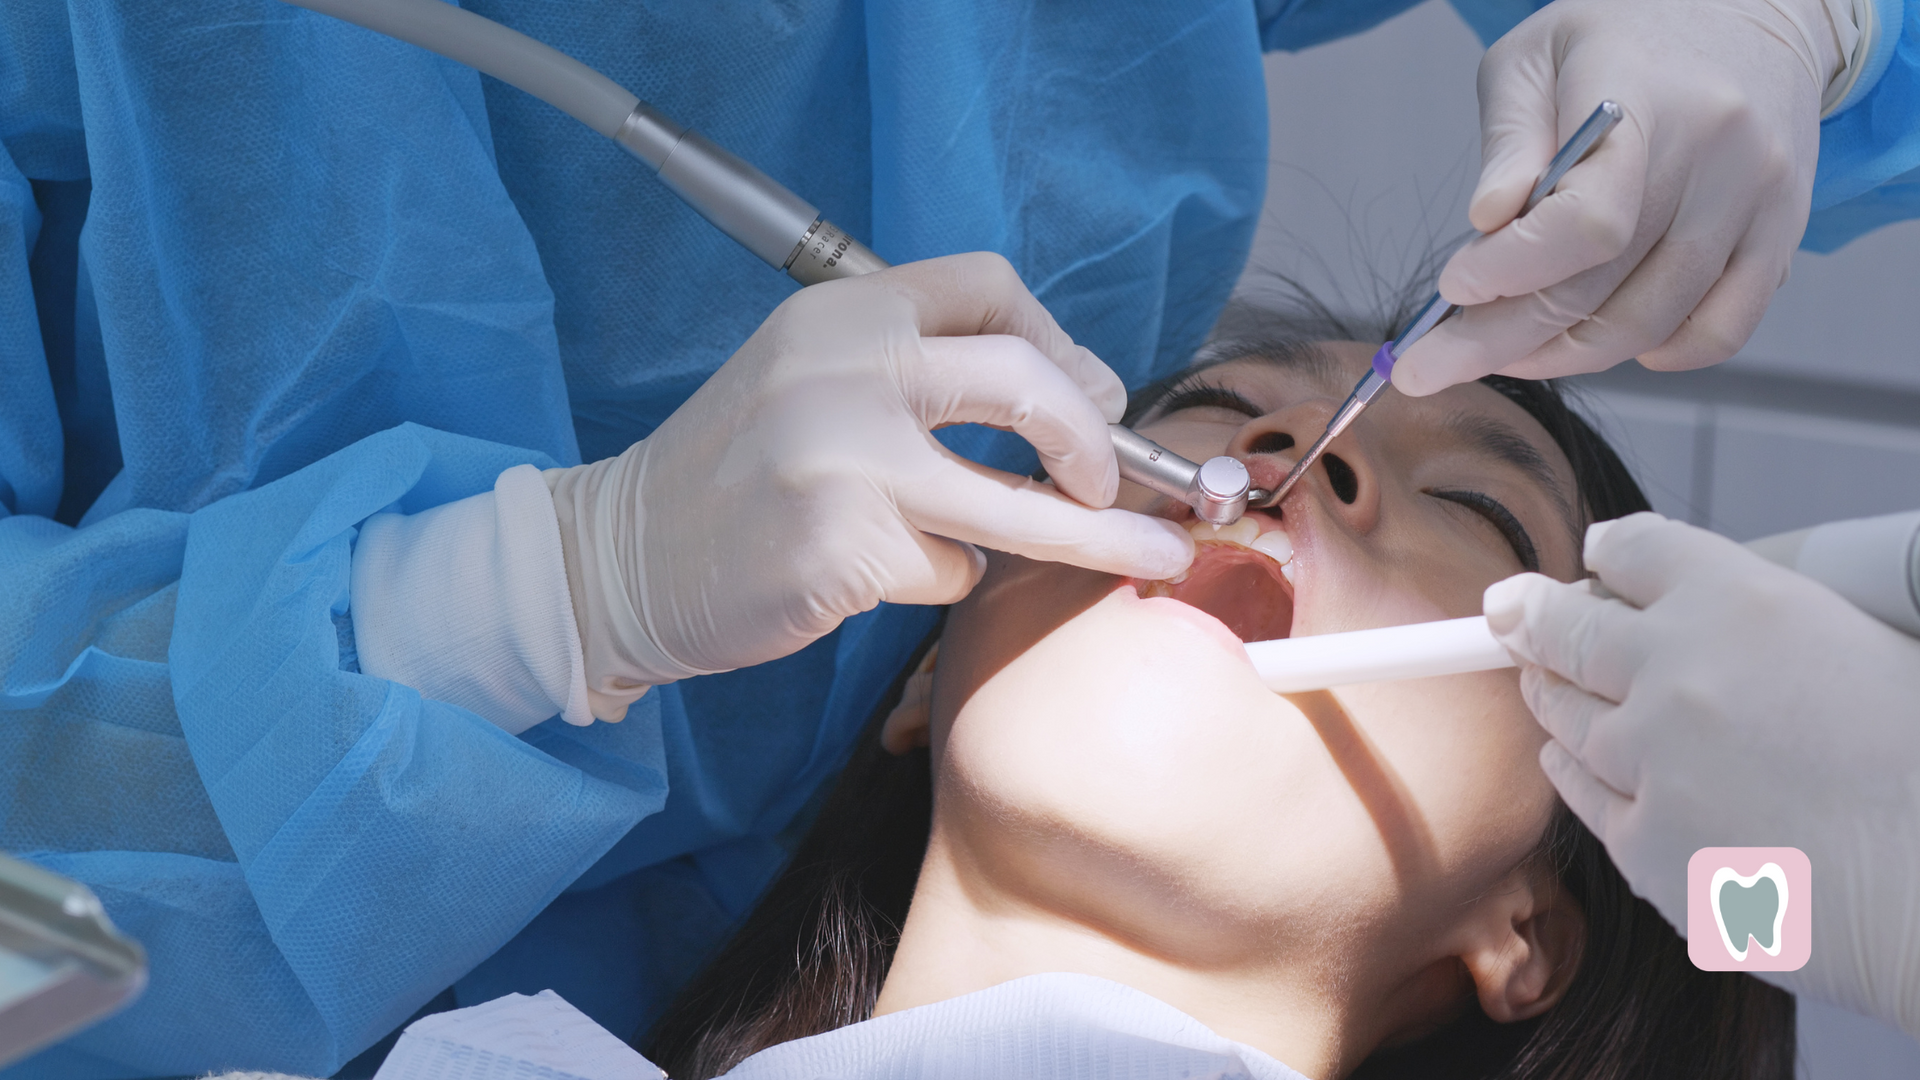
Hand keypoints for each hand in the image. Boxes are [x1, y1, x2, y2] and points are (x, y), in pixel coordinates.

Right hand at [544, 252, 1191, 718]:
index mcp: (843, 311)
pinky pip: (954, 569)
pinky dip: (945, 576)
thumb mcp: (809, 377)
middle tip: (1117, 478)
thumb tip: (1073, 396)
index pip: (990, 286)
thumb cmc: (735, 473)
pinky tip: (883, 573)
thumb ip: (914, 369)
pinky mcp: (846, 548)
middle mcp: (846, 369)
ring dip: (1099, 535)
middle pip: (1027, 381)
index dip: (1060, 340)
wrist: (621, 557)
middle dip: (1097, 436)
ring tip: (1157, 557)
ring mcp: (846, 459)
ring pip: (1019, 500)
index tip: (1093, 394)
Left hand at [1394, 0, 1841, 393]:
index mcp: (1648, 98)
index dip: (1513, 270)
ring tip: (1503, 350)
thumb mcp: (1535, 56)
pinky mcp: (1781, 235)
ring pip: (1651, 322)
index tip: (1452, 288)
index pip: (1588, 220)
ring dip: (1561, 356)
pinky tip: (1599, 338)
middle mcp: (1718, 153)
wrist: (1748, 13)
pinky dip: (1653, 354)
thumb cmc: (1623, 33)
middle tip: (1431, 365)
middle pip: (1604, 286)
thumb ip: (1510, 140)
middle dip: (1501, 340)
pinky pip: (1720, 330)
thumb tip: (1488, 220)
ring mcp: (1759, 200)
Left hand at [1484, 513, 1919, 1035]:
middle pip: (1567, 626)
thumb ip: (1766, 621)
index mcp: (1743, 602)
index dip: (1610, 555)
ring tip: (1541, 682)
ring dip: (1552, 693)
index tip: (1594, 560)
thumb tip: (1709, 614)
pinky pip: (1581, 792)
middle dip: (1531, 614)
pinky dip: (1574, 769)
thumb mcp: (1866, 643)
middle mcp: (1678, 669)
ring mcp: (1649, 757)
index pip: (1635, 550)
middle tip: (1509, 610)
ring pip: (1563, 711)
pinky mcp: (1640, 839)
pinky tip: (1570, 758)